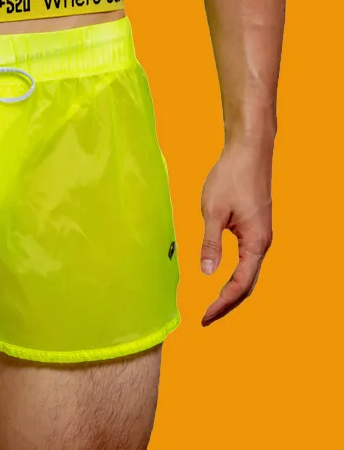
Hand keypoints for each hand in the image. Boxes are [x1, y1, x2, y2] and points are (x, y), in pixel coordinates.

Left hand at [200, 137, 272, 325]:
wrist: (249, 150)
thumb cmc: (231, 176)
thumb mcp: (213, 210)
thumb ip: (210, 243)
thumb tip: (207, 273)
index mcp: (255, 242)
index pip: (240, 285)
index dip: (222, 303)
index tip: (205, 317)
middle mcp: (263, 242)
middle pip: (248, 284)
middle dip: (228, 303)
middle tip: (206, 317)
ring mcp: (261, 234)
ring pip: (249, 272)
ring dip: (232, 290)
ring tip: (213, 304)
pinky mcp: (256, 226)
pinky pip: (248, 259)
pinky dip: (236, 274)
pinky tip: (222, 275)